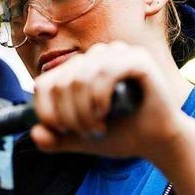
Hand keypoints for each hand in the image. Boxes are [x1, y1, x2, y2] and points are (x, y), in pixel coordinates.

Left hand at [30, 41, 194, 159]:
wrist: (158, 141)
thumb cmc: (122, 135)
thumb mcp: (81, 140)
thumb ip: (56, 139)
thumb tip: (35, 134)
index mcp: (79, 69)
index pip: (44, 83)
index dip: (46, 111)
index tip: (62, 132)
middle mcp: (96, 56)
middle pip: (61, 82)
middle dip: (69, 116)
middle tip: (86, 133)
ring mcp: (117, 53)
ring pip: (80, 77)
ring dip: (84, 110)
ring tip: (97, 127)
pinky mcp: (138, 58)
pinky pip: (105, 72)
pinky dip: (100, 98)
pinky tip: (106, 113)